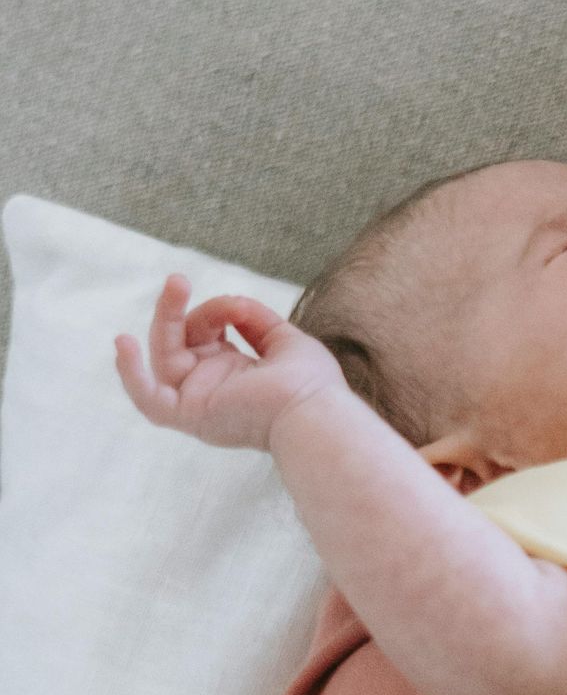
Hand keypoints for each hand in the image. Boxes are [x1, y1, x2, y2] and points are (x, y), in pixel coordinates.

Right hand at [115, 275, 346, 452]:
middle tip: (178, 279)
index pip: (203, 332)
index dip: (215, 311)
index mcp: (230, 372)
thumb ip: (253, 319)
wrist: (317, 412)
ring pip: (163, 357)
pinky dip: (131, 374)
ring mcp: (197, 401)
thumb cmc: (310, 385)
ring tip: (176, 284)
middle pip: (177, 341)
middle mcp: (209, 386)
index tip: (240, 306)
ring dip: (164, 319)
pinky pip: (149, 400)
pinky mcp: (190, 415)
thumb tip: (232, 303)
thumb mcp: (283, 340)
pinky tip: (122, 342)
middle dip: (176, 309)